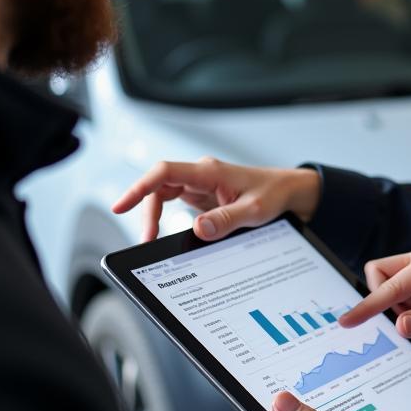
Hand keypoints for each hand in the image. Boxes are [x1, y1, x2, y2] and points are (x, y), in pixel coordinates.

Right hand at [111, 158, 321, 241]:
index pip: (164, 172)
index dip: (139, 187)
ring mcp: (201, 183)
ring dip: (155, 215)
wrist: (289, 190)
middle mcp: (202, 174)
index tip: (122, 206)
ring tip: (152, 238)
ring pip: (164, 193)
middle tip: (146, 238)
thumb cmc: (274, 194)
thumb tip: (199, 229)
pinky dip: (166, 217)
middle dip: (146, 209)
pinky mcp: (203, 194)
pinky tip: (167, 233)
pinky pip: (175, 202)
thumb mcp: (255, 211)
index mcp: (210, 172)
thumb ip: (227, 220)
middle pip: (159, 185)